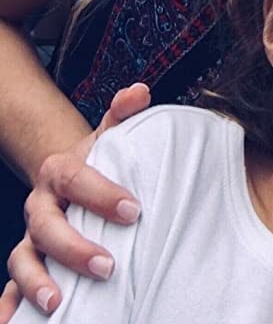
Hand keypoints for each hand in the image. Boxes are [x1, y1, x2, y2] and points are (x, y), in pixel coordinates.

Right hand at [0, 83, 149, 320]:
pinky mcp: (26, 264)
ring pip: (22, 259)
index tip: (133, 210)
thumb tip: (140, 91)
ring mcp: (29, 237)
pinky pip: (11, 287)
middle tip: (107, 266)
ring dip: (36, 282)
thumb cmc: (98, 160)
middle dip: (74, 248)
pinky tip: (14, 322)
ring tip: (56, 303)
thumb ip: (124, 112)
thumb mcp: (109, 134)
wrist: (70, 179)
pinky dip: (9, 305)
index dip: (101, 194)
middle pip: (47, 226)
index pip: (76, 179)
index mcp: (60, 171)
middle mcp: (39, 205)